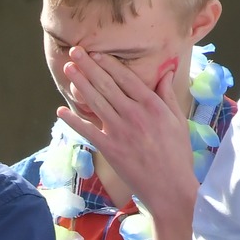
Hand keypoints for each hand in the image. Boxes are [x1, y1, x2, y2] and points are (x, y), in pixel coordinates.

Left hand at [58, 49, 197, 239]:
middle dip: (89, 67)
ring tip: (68, 69)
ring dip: (80, 84)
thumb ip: (167, 95)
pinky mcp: (110, 149)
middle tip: (75, 51)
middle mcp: (134, 115)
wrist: (170, 187)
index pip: (127, 79)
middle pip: (107, 85)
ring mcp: (120, 132)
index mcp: (152, 106)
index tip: (96, 53)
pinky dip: (73, 120)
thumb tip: (166, 71)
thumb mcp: (178, 120)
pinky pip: (88, 131)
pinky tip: (61, 111)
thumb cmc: (177, 154)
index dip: (109, 64)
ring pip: (96, 102)